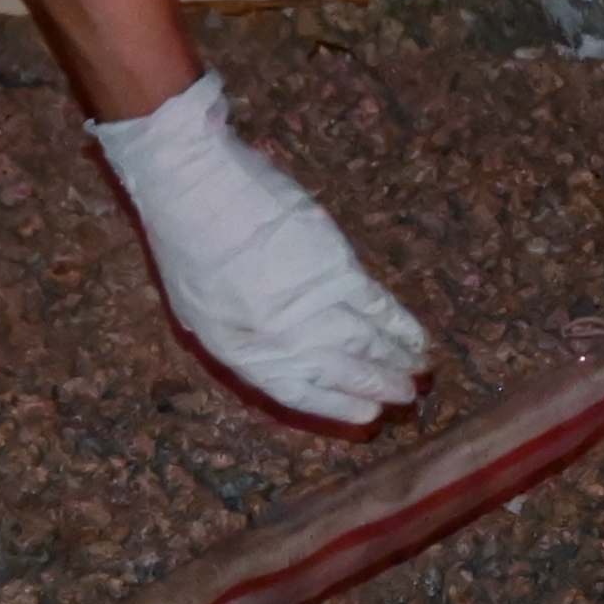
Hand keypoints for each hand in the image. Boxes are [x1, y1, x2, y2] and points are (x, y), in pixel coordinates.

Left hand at [88, 71, 429, 423]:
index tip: (367, 417)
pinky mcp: (337, 268)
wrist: (197, 186)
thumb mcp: (197, 309)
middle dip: (377, 386)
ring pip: (368, 342)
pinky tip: (418, 339)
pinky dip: (402, 325)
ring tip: (416, 375)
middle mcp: (283, 338)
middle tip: (405, 397)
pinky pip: (379, 307)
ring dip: (396, 361)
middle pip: (343, 371)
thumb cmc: (186, 242)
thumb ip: (242, 339)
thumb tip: (285, 360)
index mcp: (242, 352)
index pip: (300, 392)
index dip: (337, 406)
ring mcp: (313, 305)